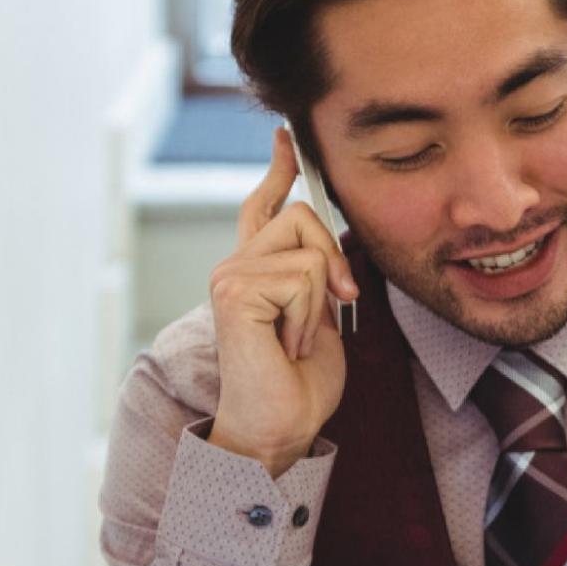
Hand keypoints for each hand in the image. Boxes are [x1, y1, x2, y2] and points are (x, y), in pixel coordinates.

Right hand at [206, 128, 360, 476]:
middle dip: (334, 260)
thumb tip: (334, 251)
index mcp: (255, 270)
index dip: (279, 170)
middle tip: (336, 306)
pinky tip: (288, 345)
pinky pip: (303, 277)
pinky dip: (309, 316)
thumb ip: (320, 276)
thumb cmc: (299, 385)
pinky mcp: (234, 292)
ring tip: (298, 340)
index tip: (287, 137)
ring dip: (321, 301)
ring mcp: (229, 277)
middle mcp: (235, 267)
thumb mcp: (321, 317)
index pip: (264, 207)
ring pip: (308, 249)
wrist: (280, 428)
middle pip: (303, 215)